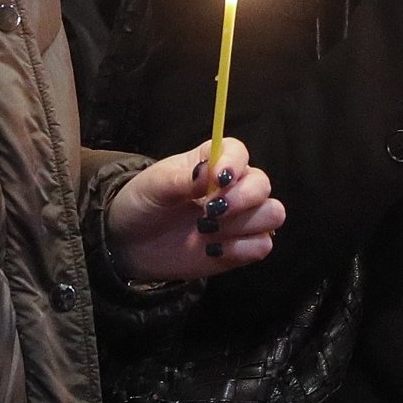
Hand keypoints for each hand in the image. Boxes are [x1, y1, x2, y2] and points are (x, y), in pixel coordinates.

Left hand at [104, 137, 284, 281]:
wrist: (130, 245)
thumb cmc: (144, 203)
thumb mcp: (155, 186)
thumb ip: (184, 178)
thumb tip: (211, 172)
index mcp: (213, 162)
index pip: (239, 152)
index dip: (234, 163)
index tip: (218, 179)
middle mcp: (234, 188)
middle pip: (263, 184)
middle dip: (242, 198)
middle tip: (209, 211)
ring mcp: (240, 219)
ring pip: (272, 214)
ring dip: (244, 224)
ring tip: (208, 230)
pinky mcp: (240, 248)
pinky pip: (262, 245)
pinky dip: (242, 248)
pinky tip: (213, 249)